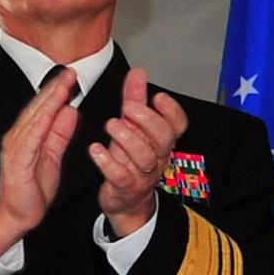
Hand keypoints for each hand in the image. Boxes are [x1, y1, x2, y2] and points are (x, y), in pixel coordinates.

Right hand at [0, 69, 81, 254]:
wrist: (16, 216)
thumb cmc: (31, 190)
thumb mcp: (52, 156)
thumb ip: (60, 134)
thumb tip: (70, 111)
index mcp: (27, 136)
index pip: (43, 108)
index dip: (56, 91)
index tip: (71, 77)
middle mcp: (18, 138)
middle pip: (38, 109)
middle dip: (54, 89)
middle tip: (69, 73)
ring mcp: (16, 148)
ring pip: (34, 119)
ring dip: (48, 101)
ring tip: (63, 86)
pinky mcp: (17, 162)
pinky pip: (30, 139)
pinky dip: (41, 124)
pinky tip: (50, 112)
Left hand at [88, 67, 189, 231]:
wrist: (126, 200)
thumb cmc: (129, 161)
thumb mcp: (132, 127)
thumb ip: (135, 99)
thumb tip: (137, 73)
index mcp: (160, 141)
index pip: (177, 125)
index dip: (171, 111)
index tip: (157, 96)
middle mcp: (156, 157)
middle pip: (163, 138)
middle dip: (147, 120)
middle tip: (128, 107)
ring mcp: (143, 174)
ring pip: (144, 156)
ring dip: (127, 138)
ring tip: (111, 125)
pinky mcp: (125, 187)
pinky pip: (120, 176)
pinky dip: (107, 162)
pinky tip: (96, 150)